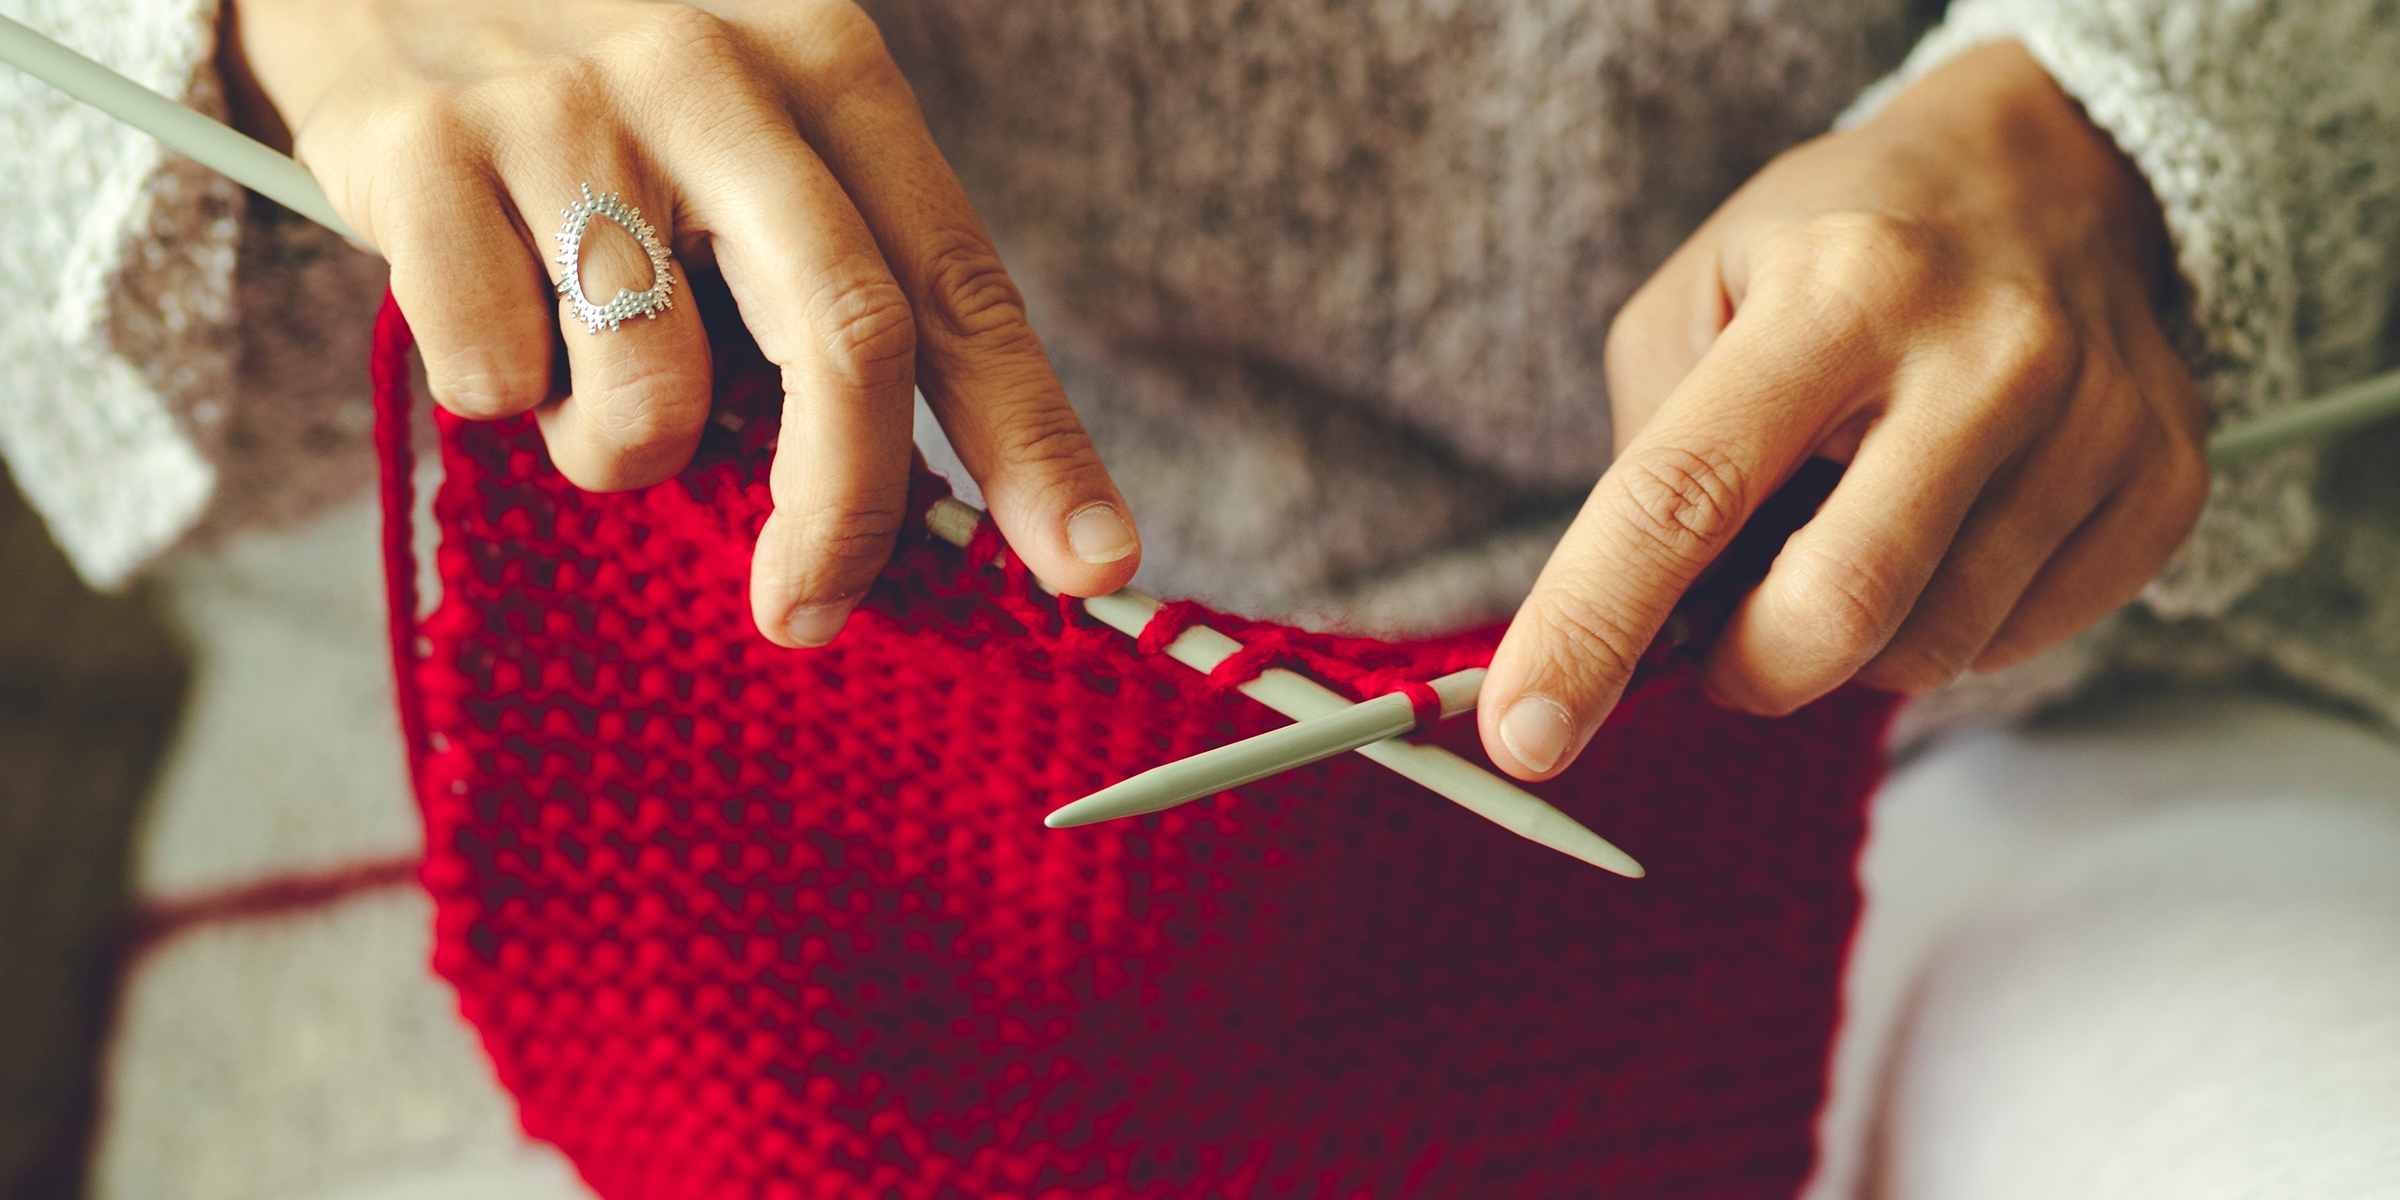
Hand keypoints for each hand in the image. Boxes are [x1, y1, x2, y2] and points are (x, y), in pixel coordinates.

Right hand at [220, 0, 1141, 645]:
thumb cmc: (597, 64)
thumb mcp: (745, 109)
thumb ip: (827, 263)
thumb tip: (901, 491)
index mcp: (829, 66)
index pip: (962, 285)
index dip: (1035, 442)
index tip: (1093, 564)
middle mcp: (716, 75)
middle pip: (847, 345)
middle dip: (842, 516)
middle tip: (808, 610)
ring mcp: (566, 106)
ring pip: (655, 397)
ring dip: (622, 452)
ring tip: (577, 373)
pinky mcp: (415, 148)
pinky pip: (490, 378)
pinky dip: (494, 392)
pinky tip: (477, 296)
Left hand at [1479, 42, 2208, 779]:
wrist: (2052, 172)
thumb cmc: (1837, 253)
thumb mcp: (1702, 300)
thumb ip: (1653, 461)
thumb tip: (1630, 639)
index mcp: (1838, 288)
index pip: (1684, 492)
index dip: (1592, 626)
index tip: (1524, 735)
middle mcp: (1984, 352)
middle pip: (1833, 611)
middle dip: (1745, 671)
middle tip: (1721, 638)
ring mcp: (2095, 422)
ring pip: (1928, 651)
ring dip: (1848, 645)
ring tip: (1849, 533)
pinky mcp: (2163, 486)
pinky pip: (2014, 647)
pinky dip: (1944, 627)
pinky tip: (1945, 530)